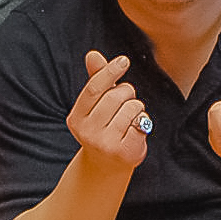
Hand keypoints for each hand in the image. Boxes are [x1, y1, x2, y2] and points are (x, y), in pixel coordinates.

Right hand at [68, 50, 148, 172]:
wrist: (107, 165)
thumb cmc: (104, 127)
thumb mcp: (96, 105)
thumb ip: (96, 79)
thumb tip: (92, 54)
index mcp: (76, 118)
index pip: (94, 88)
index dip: (109, 72)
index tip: (124, 61)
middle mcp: (87, 132)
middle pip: (115, 96)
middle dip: (127, 92)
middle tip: (127, 100)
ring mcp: (105, 144)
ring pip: (131, 108)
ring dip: (137, 108)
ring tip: (130, 118)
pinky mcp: (123, 152)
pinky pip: (141, 123)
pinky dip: (143, 121)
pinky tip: (136, 129)